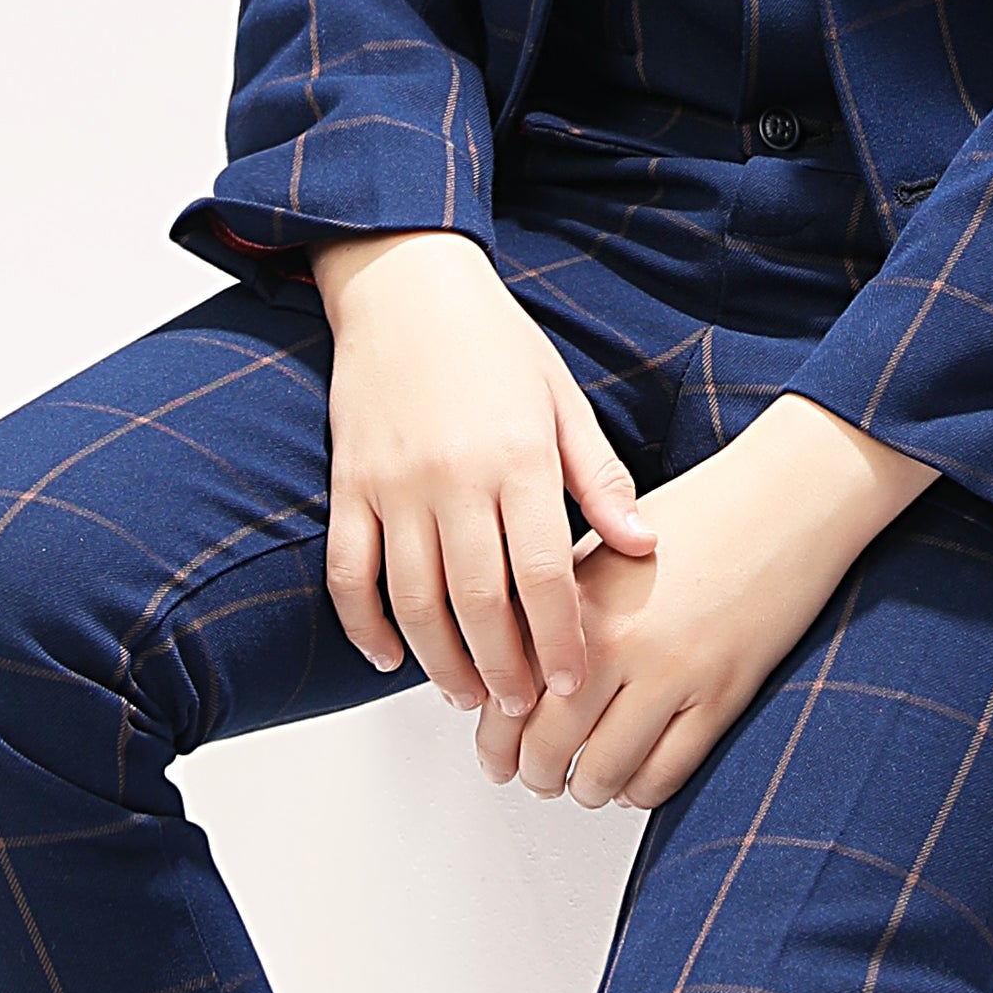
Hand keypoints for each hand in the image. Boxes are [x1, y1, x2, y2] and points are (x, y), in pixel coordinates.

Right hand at [311, 230, 655, 722]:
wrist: (404, 285)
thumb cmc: (494, 343)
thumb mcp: (563, 400)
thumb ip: (599, 479)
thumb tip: (645, 546)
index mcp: (517, 459)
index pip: (544, 573)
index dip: (560, 638)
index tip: (572, 682)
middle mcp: (453, 477)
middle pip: (479, 601)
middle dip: (505, 667)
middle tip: (521, 707)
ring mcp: (393, 484)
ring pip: (413, 599)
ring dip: (440, 660)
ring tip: (467, 693)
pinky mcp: (347, 484)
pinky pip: (349, 572)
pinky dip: (365, 625)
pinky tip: (391, 656)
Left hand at [481, 394, 937, 814]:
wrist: (785, 500)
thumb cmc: (700, 518)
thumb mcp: (608, 552)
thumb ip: (560, 610)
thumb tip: (515, 673)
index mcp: (579, 601)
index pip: (511, 694)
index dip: (495, 741)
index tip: (495, 756)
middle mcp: (620, 642)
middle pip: (549, 745)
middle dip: (535, 776)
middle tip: (535, 779)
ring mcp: (673, 675)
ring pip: (604, 773)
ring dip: (586, 792)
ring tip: (584, 786)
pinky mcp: (722, 697)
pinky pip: (665, 775)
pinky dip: (640, 792)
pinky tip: (634, 781)